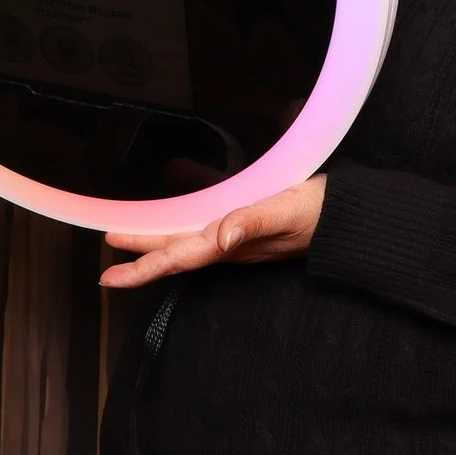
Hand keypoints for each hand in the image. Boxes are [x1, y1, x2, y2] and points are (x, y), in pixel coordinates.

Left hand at [99, 175, 325, 289]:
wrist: (348, 217)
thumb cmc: (317, 213)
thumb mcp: (284, 213)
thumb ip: (252, 223)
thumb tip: (220, 237)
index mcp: (230, 244)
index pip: (177, 258)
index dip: (141, 267)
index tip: (108, 278)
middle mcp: (229, 242)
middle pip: (175, 249)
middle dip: (140, 251)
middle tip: (106, 251)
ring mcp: (239, 233)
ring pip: (188, 231)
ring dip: (158, 231)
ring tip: (130, 228)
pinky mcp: (250, 216)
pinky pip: (212, 209)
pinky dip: (191, 197)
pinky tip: (180, 177)